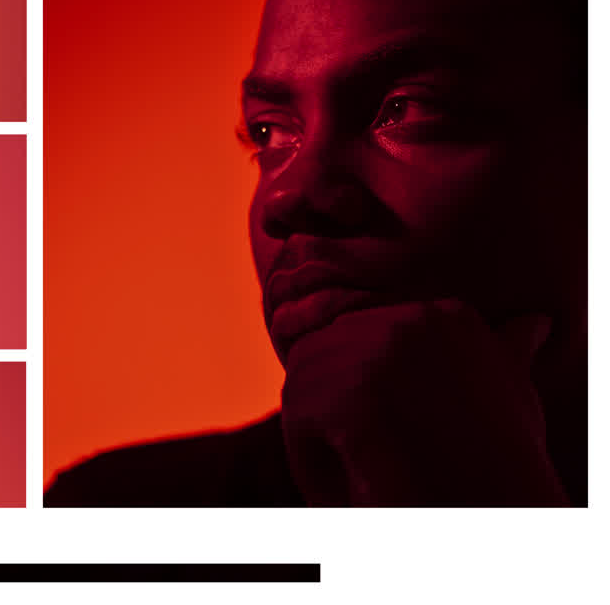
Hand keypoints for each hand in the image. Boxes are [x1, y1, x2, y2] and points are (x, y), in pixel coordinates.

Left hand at [279, 299, 565, 505]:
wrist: (494, 516)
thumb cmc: (500, 470)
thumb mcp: (507, 399)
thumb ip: (500, 355)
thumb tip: (533, 323)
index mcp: (447, 315)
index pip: (354, 336)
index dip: (360, 392)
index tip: (397, 429)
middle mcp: (413, 320)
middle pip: (321, 354)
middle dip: (332, 408)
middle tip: (376, 455)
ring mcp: (382, 353)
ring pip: (303, 387)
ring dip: (321, 435)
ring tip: (372, 468)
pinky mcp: (352, 393)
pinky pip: (299, 419)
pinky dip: (313, 459)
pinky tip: (362, 478)